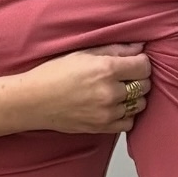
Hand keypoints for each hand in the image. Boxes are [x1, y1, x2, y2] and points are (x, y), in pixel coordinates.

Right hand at [20, 41, 152, 133]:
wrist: (33, 101)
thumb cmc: (53, 74)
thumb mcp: (82, 53)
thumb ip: (115, 50)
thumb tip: (139, 48)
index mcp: (106, 69)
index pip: (144, 66)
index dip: (140, 62)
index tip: (133, 62)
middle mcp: (110, 92)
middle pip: (144, 86)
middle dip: (138, 79)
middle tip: (123, 76)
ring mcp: (107, 112)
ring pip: (139, 104)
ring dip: (132, 97)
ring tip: (116, 91)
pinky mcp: (102, 127)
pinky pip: (128, 122)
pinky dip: (125, 114)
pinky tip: (113, 107)